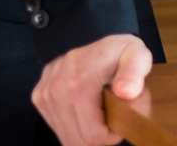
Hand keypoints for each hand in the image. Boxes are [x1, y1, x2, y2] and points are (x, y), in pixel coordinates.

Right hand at [31, 33, 152, 145]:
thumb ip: (135, 73)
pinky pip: (57, 128)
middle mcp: (56, 88)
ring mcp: (44, 93)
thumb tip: (126, 92)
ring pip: (66, 137)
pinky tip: (85, 110)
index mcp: (78, 82)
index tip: (122, 120)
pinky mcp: (39, 97)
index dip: (112, 136)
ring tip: (101, 112)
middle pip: (77, 140)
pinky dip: (73, 125)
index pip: (93, 135)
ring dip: (86, 131)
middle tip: (113, 118)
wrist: (98, 42)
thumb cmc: (119, 52)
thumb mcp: (137, 56)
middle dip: (99, 135)